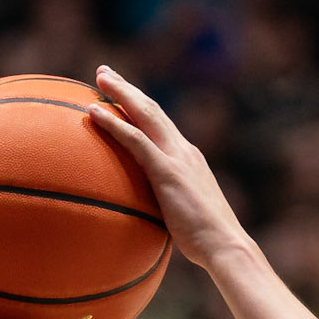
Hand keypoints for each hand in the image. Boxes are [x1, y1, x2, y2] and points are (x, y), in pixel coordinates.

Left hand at [88, 65, 246, 272]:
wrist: (226, 245)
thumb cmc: (207, 242)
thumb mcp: (184, 216)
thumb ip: (167, 207)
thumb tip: (149, 218)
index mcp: (188, 158)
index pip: (162, 124)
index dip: (141, 106)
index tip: (124, 95)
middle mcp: (183, 150)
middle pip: (152, 109)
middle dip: (128, 89)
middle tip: (105, 73)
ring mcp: (176, 158)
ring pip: (145, 114)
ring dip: (121, 93)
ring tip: (99, 78)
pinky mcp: (167, 172)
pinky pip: (135, 140)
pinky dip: (113, 123)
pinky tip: (93, 111)